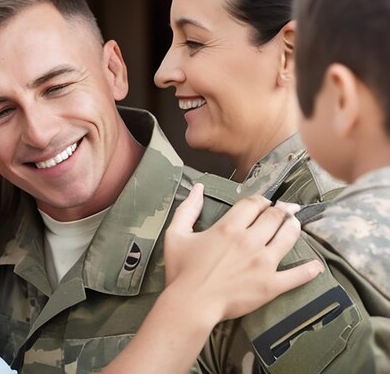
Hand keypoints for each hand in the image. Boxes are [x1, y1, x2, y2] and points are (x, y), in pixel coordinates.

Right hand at [164, 184, 323, 322]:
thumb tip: (199, 188)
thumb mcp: (176, 234)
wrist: (191, 304)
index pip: (253, 204)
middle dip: (281, 210)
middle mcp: (250, 240)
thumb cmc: (181, 270)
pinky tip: (316, 266)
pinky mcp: (271, 285)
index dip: (260, 200)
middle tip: (285, 209)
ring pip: (288, 237)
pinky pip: (296, 276)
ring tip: (295, 224)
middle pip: (274, 216)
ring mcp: (263, 263)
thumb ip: (187, 208)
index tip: (262, 203)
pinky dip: (309, 270)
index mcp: (229, 227)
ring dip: (294, 227)